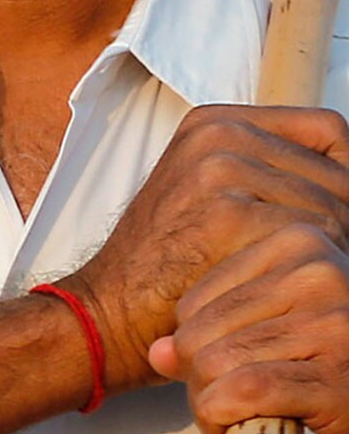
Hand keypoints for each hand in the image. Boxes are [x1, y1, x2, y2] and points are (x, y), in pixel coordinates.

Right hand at [65, 106, 348, 394]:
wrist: (108, 310)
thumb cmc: (167, 265)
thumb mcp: (210, 193)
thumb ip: (270, 172)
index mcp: (215, 122)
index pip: (330, 131)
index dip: (348, 175)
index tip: (343, 215)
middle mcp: (219, 134)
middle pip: (340, 174)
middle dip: (346, 223)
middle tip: (323, 260)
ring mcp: (221, 170)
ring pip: (335, 209)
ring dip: (334, 252)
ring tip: (300, 278)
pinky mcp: (227, 214)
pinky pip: (313, 239)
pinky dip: (310, 271)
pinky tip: (285, 291)